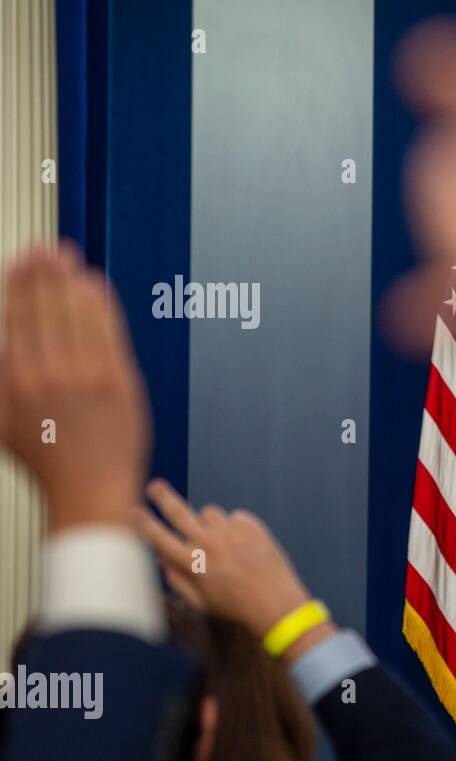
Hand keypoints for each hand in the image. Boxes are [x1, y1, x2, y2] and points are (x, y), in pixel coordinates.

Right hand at [0, 244, 149, 531]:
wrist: (91, 492)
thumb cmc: (49, 462)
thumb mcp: (3, 424)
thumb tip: (1, 347)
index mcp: (17, 381)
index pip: (17, 318)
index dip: (19, 284)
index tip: (22, 261)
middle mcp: (49, 373)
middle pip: (45, 308)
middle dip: (44, 272)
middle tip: (47, 248)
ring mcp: (87, 376)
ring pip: (77, 313)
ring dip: (72, 280)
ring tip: (69, 258)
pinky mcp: (119, 382)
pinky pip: (109, 332)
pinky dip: (101, 305)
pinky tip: (96, 286)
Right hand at [134, 479, 329, 655]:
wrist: (275, 603)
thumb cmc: (235, 606)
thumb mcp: (200, 601)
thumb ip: (177, 580)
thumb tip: (162, 559)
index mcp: (190, 561)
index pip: (157, 536)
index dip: (142, 522)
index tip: (133, 510)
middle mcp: (208, 542)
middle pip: (178, 511)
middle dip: (163, 497)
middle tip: (155, 487)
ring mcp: (231, 532)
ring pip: (209, 512)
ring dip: (208, 522)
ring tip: (219, 541)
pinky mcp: (252, 527)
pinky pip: (235, 517)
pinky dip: (234, 527)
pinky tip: (242, 545)